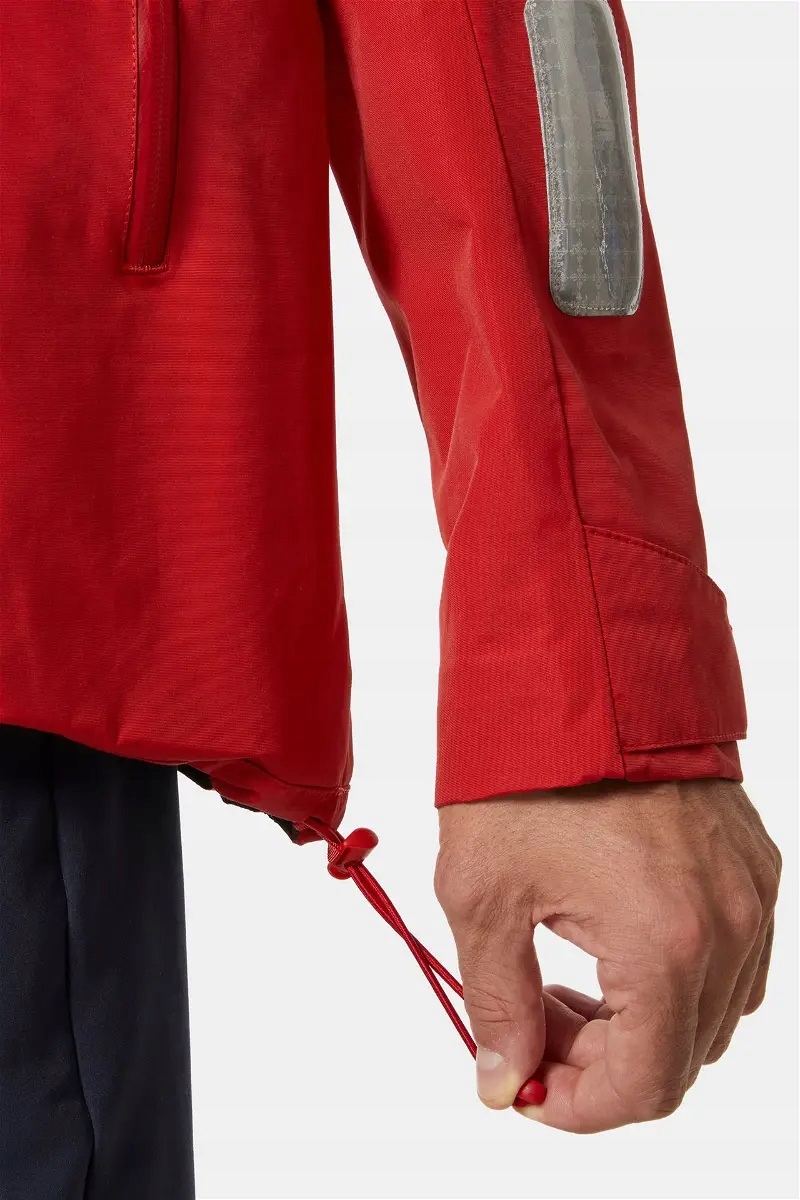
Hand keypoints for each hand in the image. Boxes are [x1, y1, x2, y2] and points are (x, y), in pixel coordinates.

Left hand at [435, 779, 780, 1132]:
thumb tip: (504, 1081)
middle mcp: (730, 928)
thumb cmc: (526, 772)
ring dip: (638, 1024)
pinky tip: (610, 943)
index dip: (580, 1109)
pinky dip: (675, 978)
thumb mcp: (484, 895)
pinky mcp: (755, 865)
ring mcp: (752, 895)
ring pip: (711, 1016)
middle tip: (530, 1018)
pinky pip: (733, 960)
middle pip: (681, 1059)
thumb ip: (498, 1005)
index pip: (646, 1087)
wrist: (578, 673)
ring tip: (562, 977)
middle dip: (599, 1063)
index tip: (529, 1090)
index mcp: (666, 945)